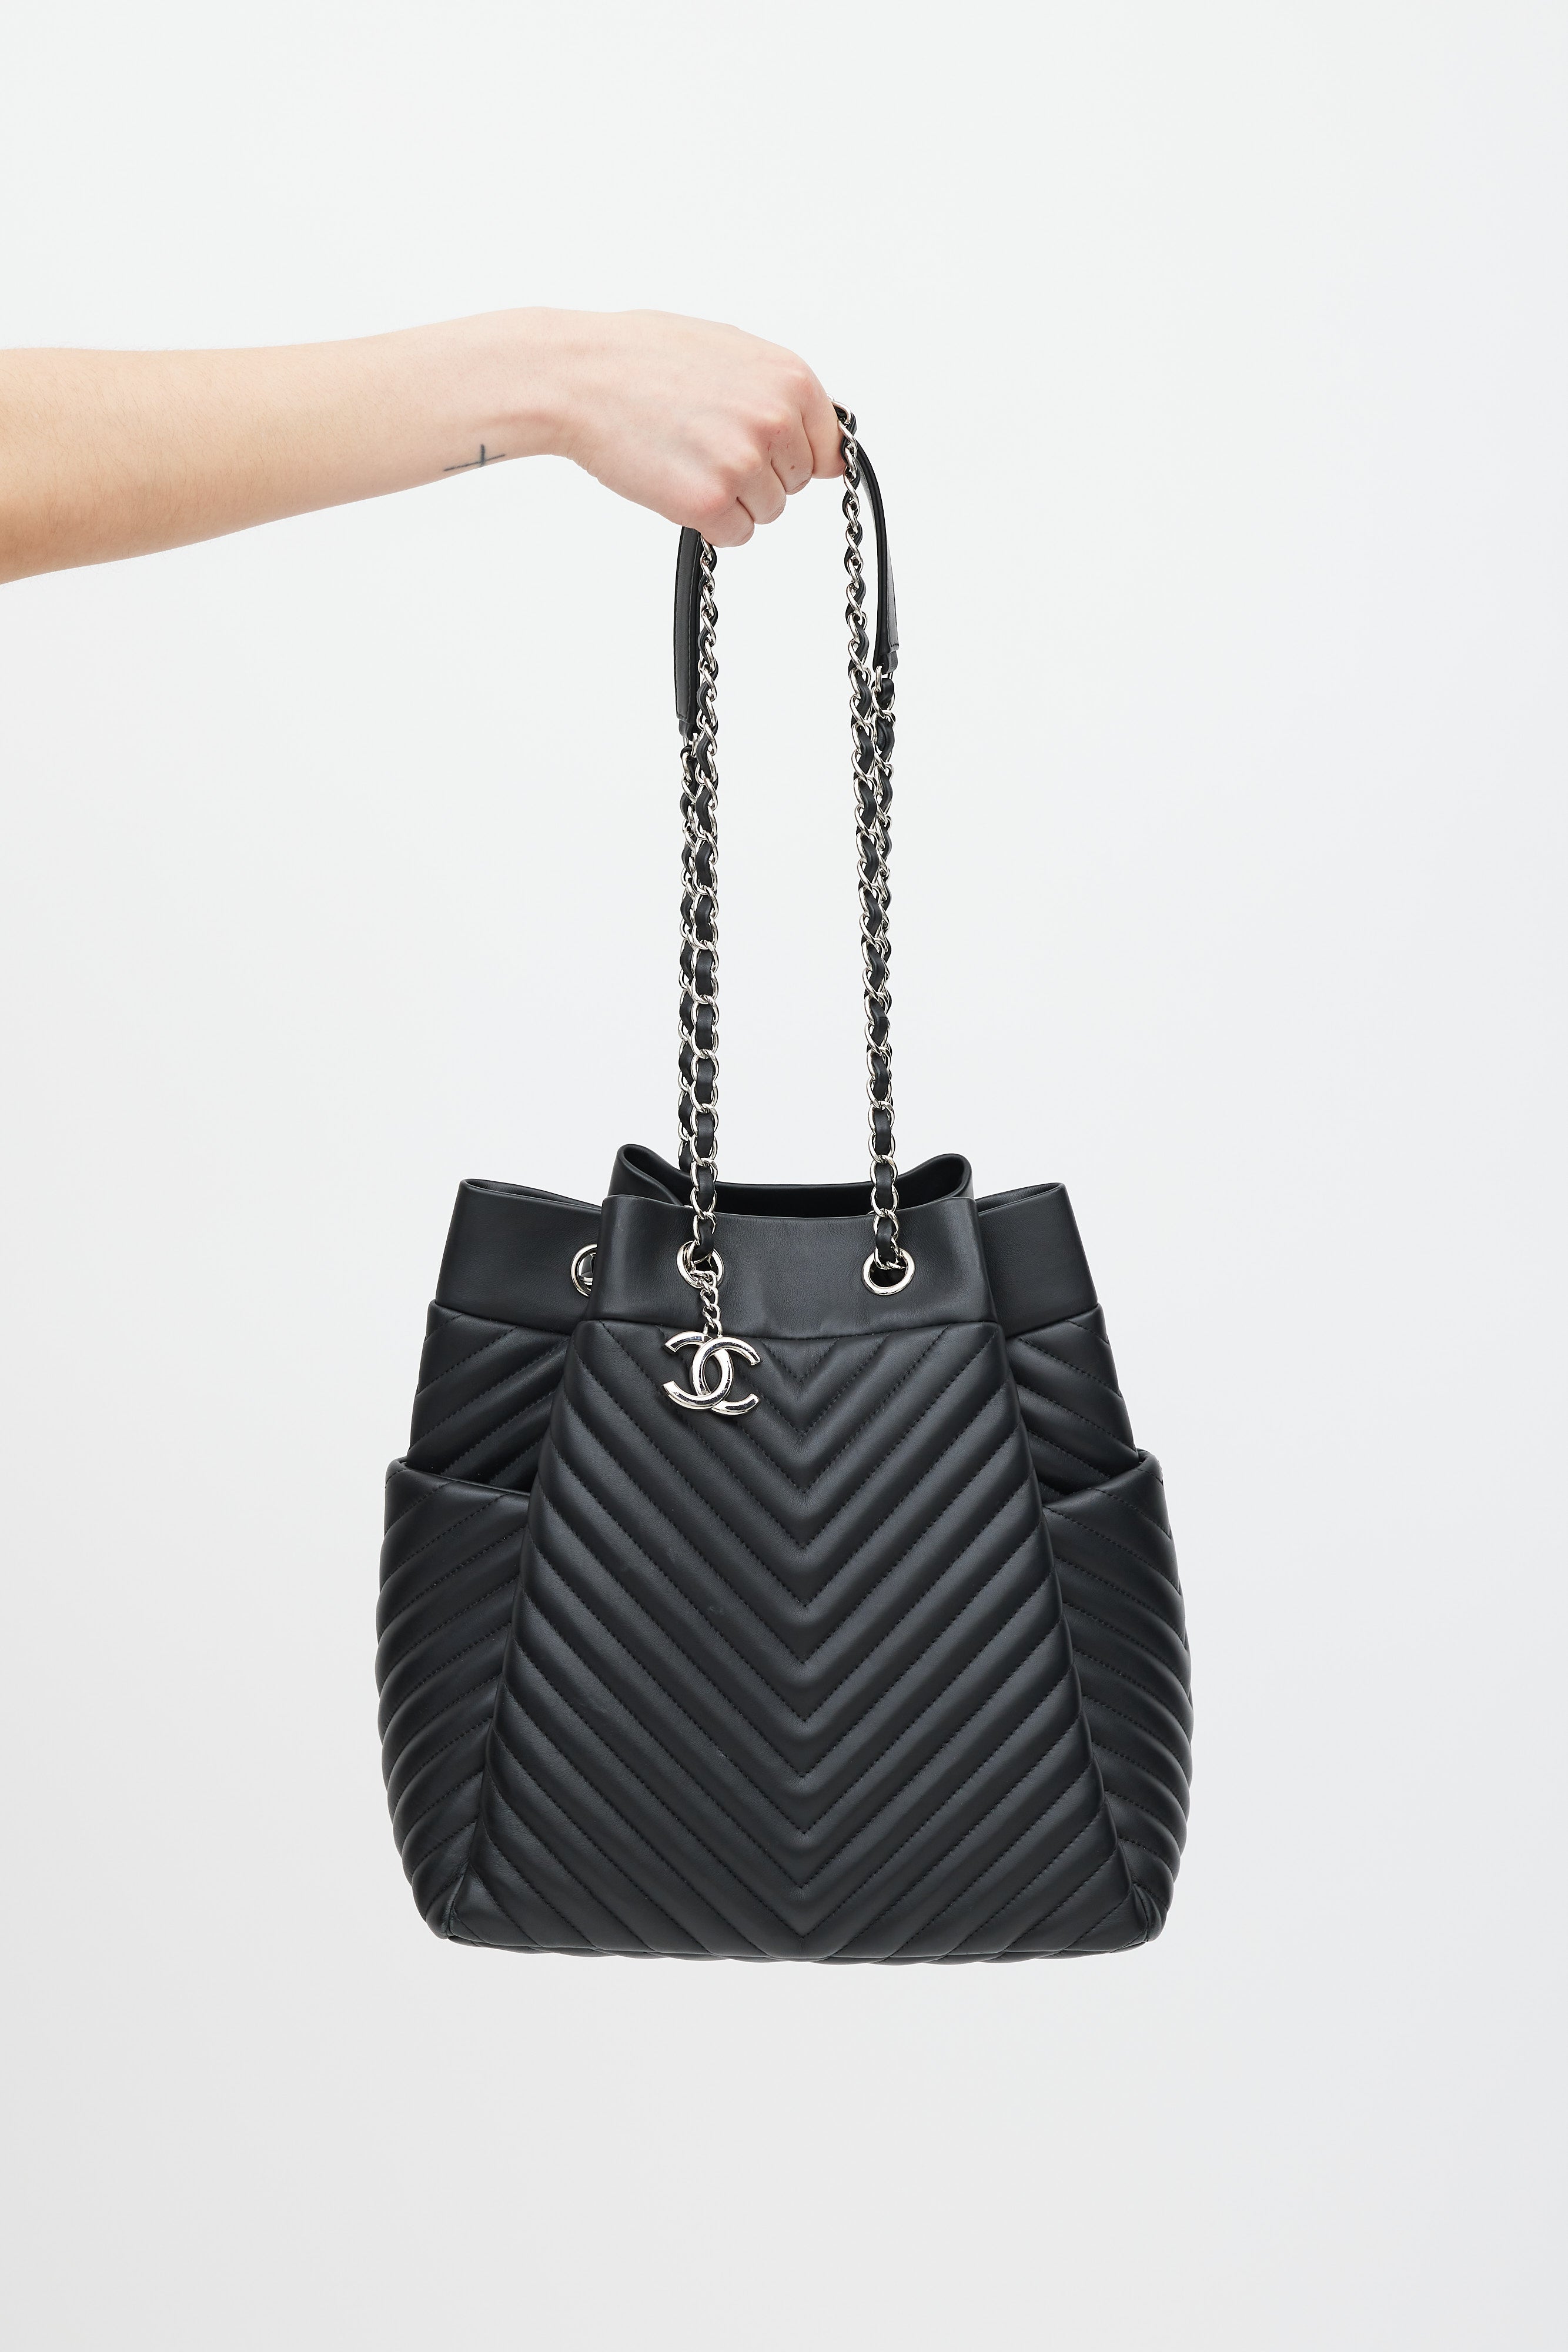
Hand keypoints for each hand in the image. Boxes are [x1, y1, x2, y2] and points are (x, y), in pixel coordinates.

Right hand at [543, 310, 843, 546]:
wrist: (580, 376)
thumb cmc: (642, 357)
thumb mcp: (730, 350)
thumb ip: (782, 392)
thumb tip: (829, 439)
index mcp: (790, 378)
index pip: (829, 447)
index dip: (791, 453)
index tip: (758, 447)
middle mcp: (776, 419)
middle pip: (796, 483)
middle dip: (758, 473)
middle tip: (705, 442)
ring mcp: (744, 463)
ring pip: (766, 511)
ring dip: (731, 498)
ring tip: (686, 456)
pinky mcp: (711, 502)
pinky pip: (735, 535)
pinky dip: (708, 522)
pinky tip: (676, 481)